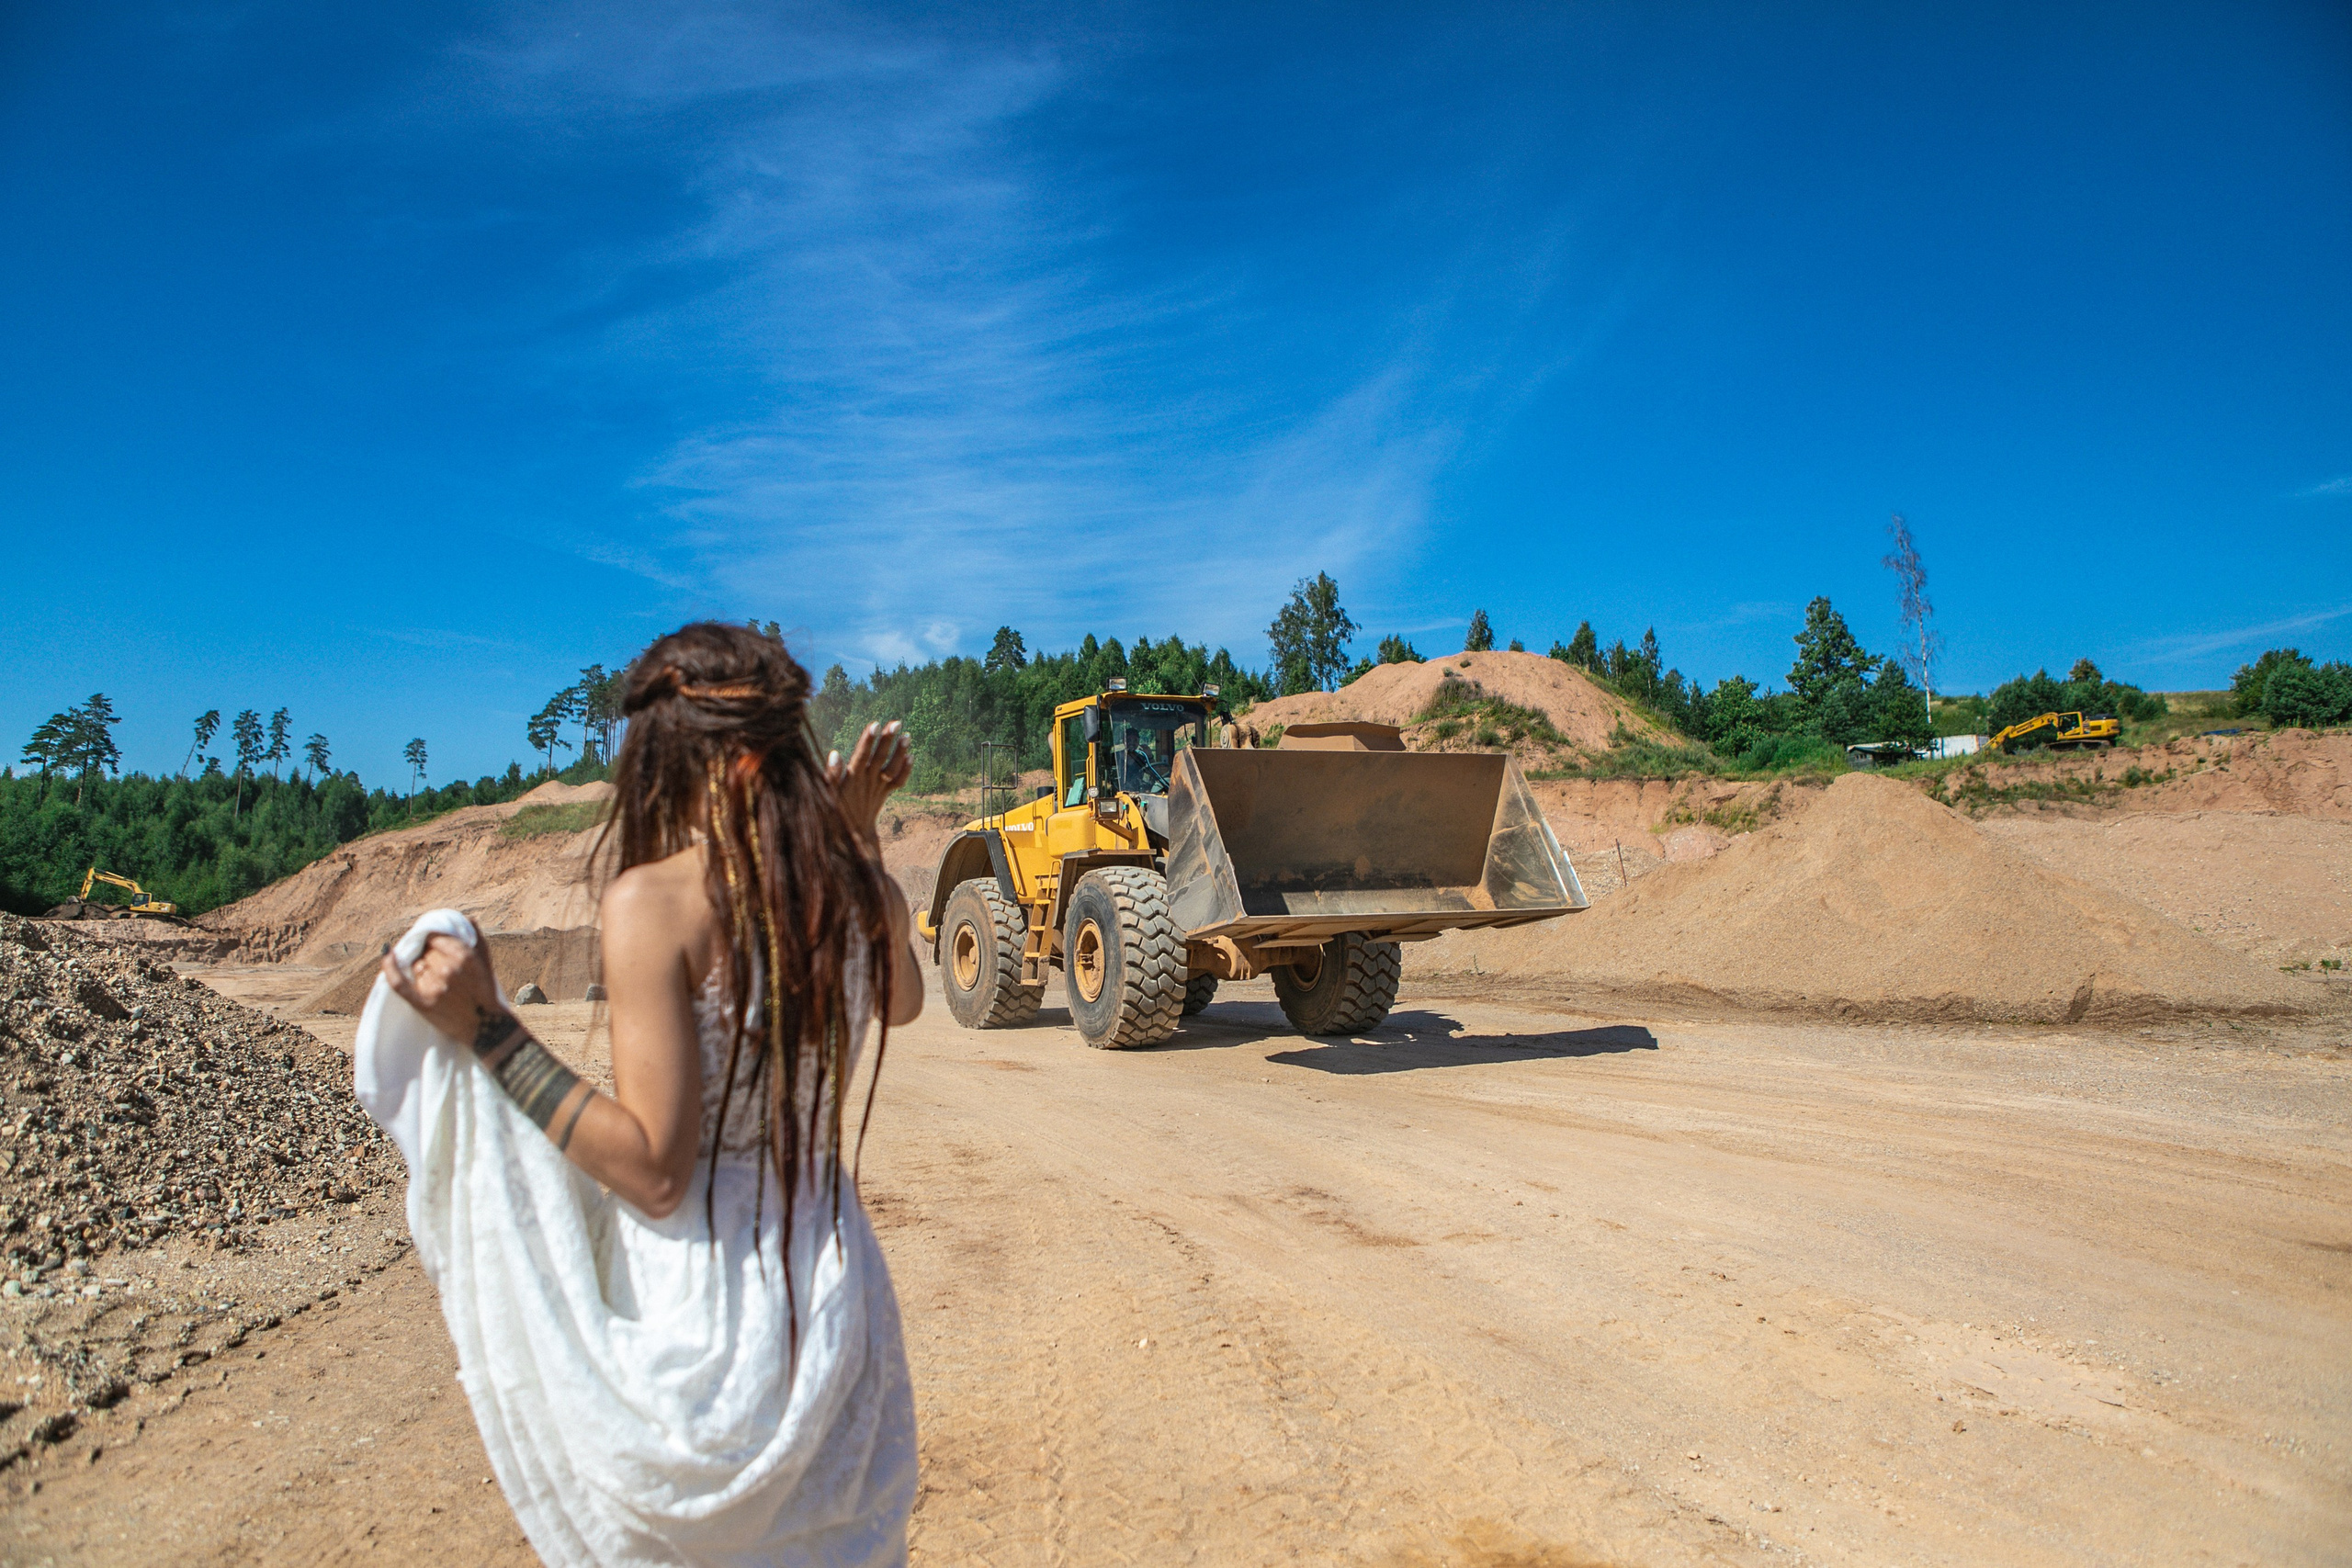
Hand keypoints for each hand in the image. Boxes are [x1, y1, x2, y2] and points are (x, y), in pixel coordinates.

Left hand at [381, 931, 509, 1048]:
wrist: (485, 1027)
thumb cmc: (486, 993)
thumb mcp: (487, 964)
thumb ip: (477, 940)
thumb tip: (468, 919)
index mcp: (464, 957)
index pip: (436, 939)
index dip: (433, 941)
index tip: (432, 945)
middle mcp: (448, 969)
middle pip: (426, 952)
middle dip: (429, 955)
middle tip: (435, 966)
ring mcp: (435, 986)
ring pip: (417, 966)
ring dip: (420, 968)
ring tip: (432, 978)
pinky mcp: (423, 1003)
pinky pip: (399, 982)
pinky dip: (390, 967)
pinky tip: (387, 955)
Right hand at [826, 721, 910, 849]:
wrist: (852, 835)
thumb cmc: (835, 811)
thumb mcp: (828, 794)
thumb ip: (831, 775)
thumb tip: (834, 754)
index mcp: (852, 778)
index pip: (861, 755)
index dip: (868, 740)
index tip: (875, 724)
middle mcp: (868, 780)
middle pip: (880, 757)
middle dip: (888, 740)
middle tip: (896, 722)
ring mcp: (878, 787)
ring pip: (892, 768)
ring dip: (900, 752)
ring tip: (907, 736)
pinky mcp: (885, 792)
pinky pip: (898, 782)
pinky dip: (905, 770)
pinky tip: (911, 757)